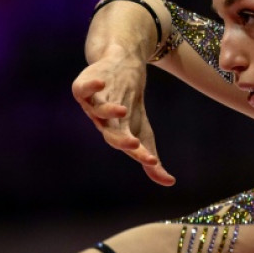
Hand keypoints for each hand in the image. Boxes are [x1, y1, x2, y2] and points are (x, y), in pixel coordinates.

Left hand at [72, 56, 174, 185]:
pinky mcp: (83, 87)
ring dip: (109, 111)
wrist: (120, 69)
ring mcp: (91, 104)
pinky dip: (91, 87)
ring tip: (123, 111)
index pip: (129, 147)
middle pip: (110, 134)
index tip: (153, 161)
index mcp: (116, 135)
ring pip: (99, 110)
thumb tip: (170, 183)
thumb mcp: (142, 131)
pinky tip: (101, 84)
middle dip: (121, 140)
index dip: (139, 155)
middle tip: (135, 144)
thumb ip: (149, 157)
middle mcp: (102, 122)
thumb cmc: (129, 106)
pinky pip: (84, 89)